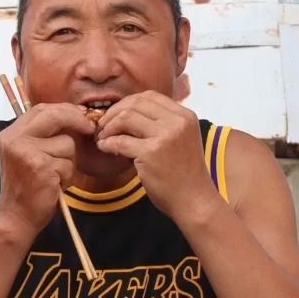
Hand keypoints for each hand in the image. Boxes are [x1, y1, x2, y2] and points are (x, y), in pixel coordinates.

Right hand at [0, 103, 97, 237]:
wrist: (17, 218)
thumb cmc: (27, 188)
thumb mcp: (27, 155)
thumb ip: (43, 135)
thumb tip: (76, 116)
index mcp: (11, 134)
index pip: (41, 109)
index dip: (65, 110)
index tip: (82, 115)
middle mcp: (15, 140)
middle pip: (55, 116)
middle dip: (77, 121)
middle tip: (90, 129)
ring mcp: (27, 153)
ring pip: (67, 143)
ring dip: (69, 161)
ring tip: (55, 176)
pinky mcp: (41, 167)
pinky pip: (68, 164)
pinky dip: (67, 176)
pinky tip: (55, 185)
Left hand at [93, 92, 215, 221]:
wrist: (194, 201)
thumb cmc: (185, 175)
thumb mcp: (180, 141)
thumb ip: (163, 125)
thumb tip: (129, 114)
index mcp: (185, 116)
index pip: (150, 96)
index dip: (128, 103)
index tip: (116, 115)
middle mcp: (177, 122)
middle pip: (136, 103)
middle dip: (114, 112)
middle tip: (103, 125)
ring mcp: (165, 136)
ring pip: (126, 117)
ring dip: (109, 127)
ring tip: (103, 138)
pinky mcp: (151, 153)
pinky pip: (120, 141)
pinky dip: (107, 143)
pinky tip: (104, 148)